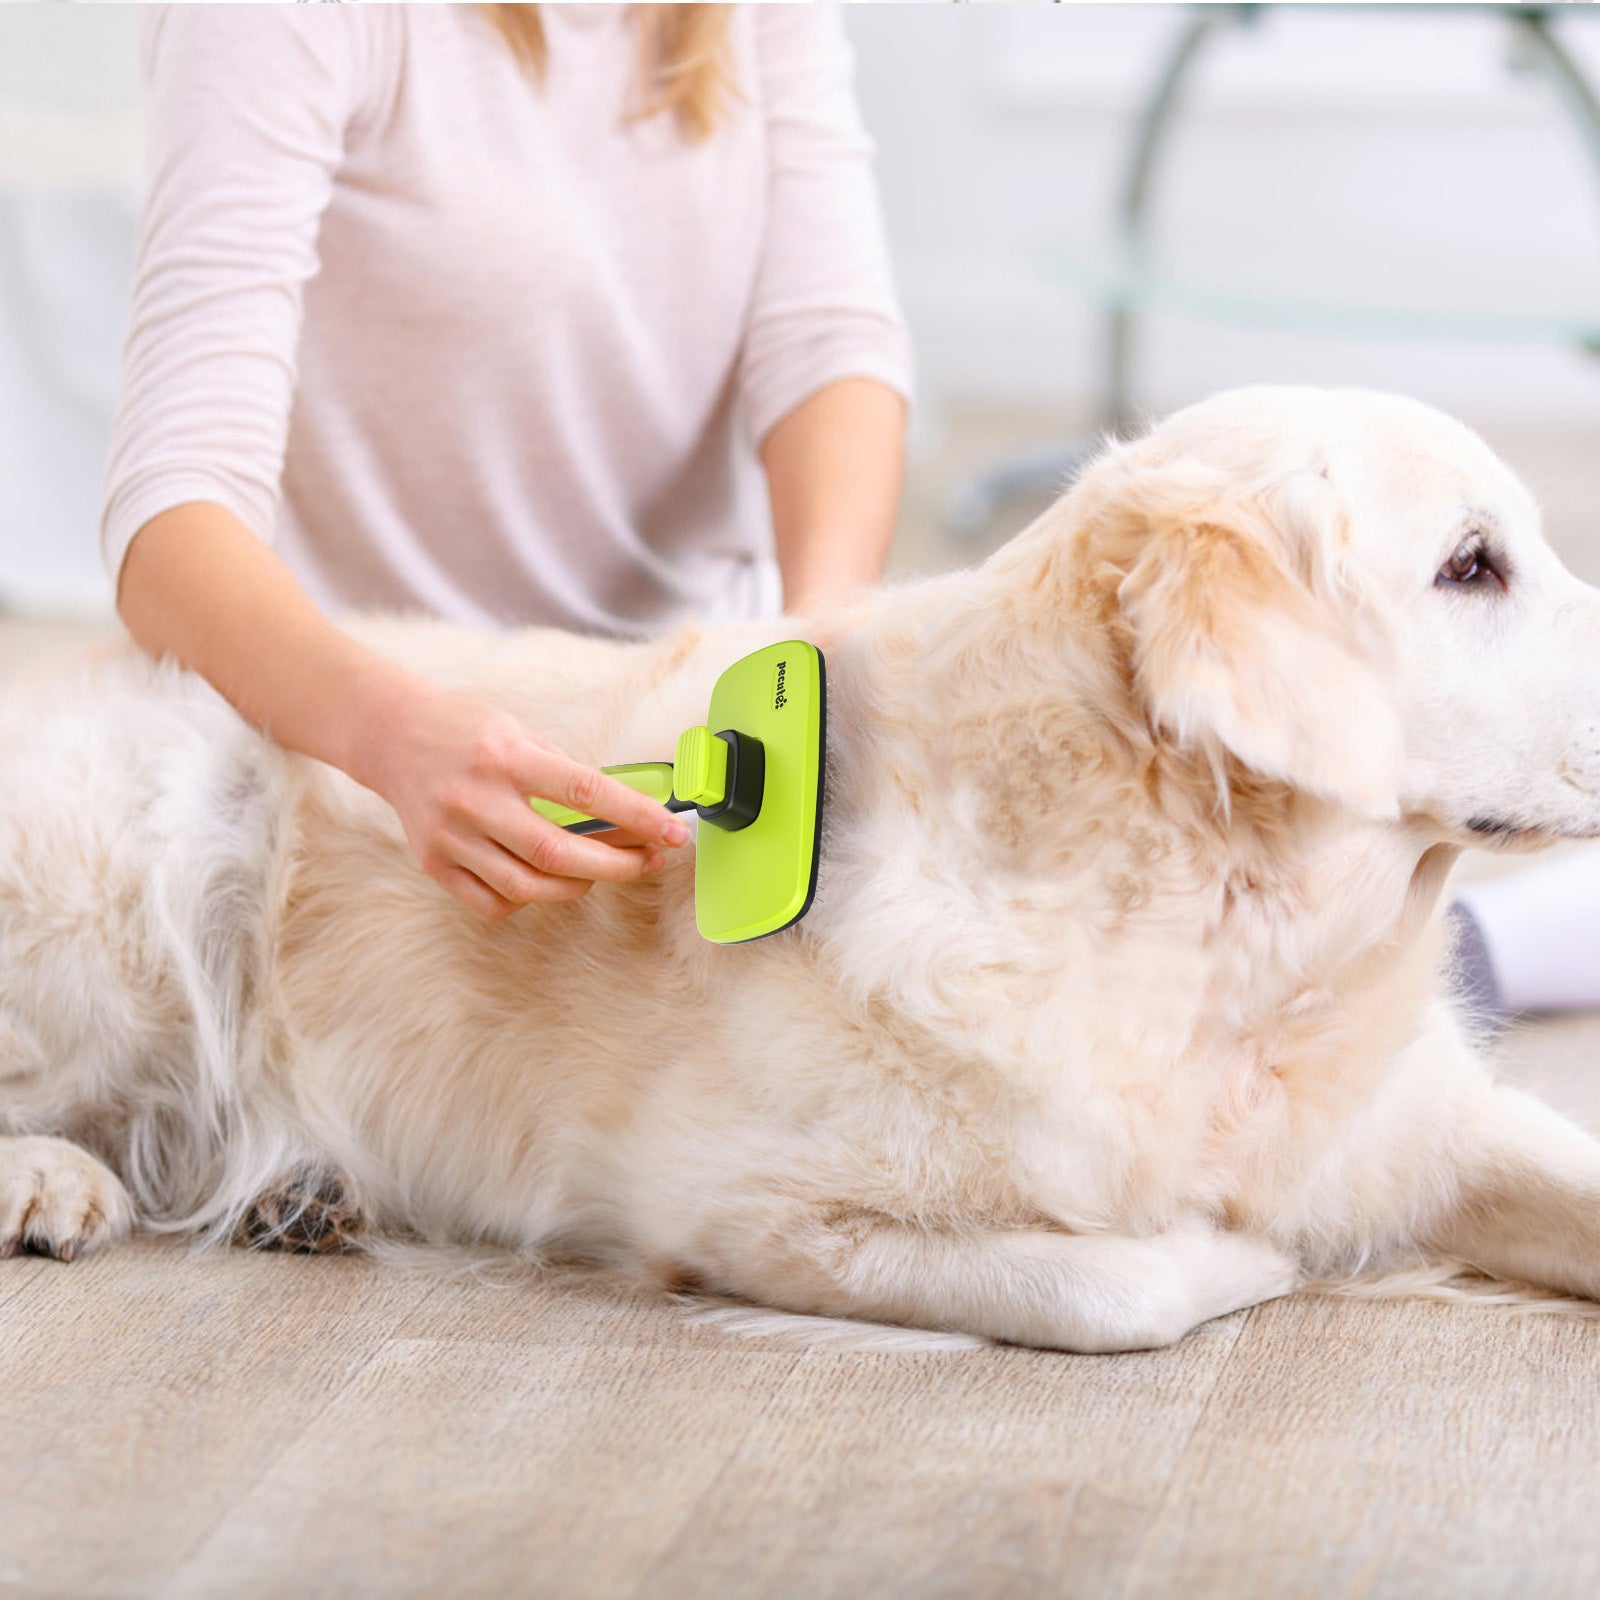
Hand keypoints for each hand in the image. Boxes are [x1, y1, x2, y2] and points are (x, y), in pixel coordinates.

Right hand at [357, 680, 690, 920]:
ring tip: (599, 869)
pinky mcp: (435, 863)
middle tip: (649, 861)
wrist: (390, 736)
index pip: (584, 793)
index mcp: (506, 757)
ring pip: (529, 887)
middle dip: (618, 864)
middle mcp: (476, 799)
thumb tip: (625, 810)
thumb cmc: (466, 730)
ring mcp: (452, 836)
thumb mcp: (520, 732)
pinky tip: (542, 879)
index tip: (673, 832)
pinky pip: (494, 903)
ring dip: (578, 885)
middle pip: (559, 853)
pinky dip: (528, 899)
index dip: (636, 816)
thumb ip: (564, 772)